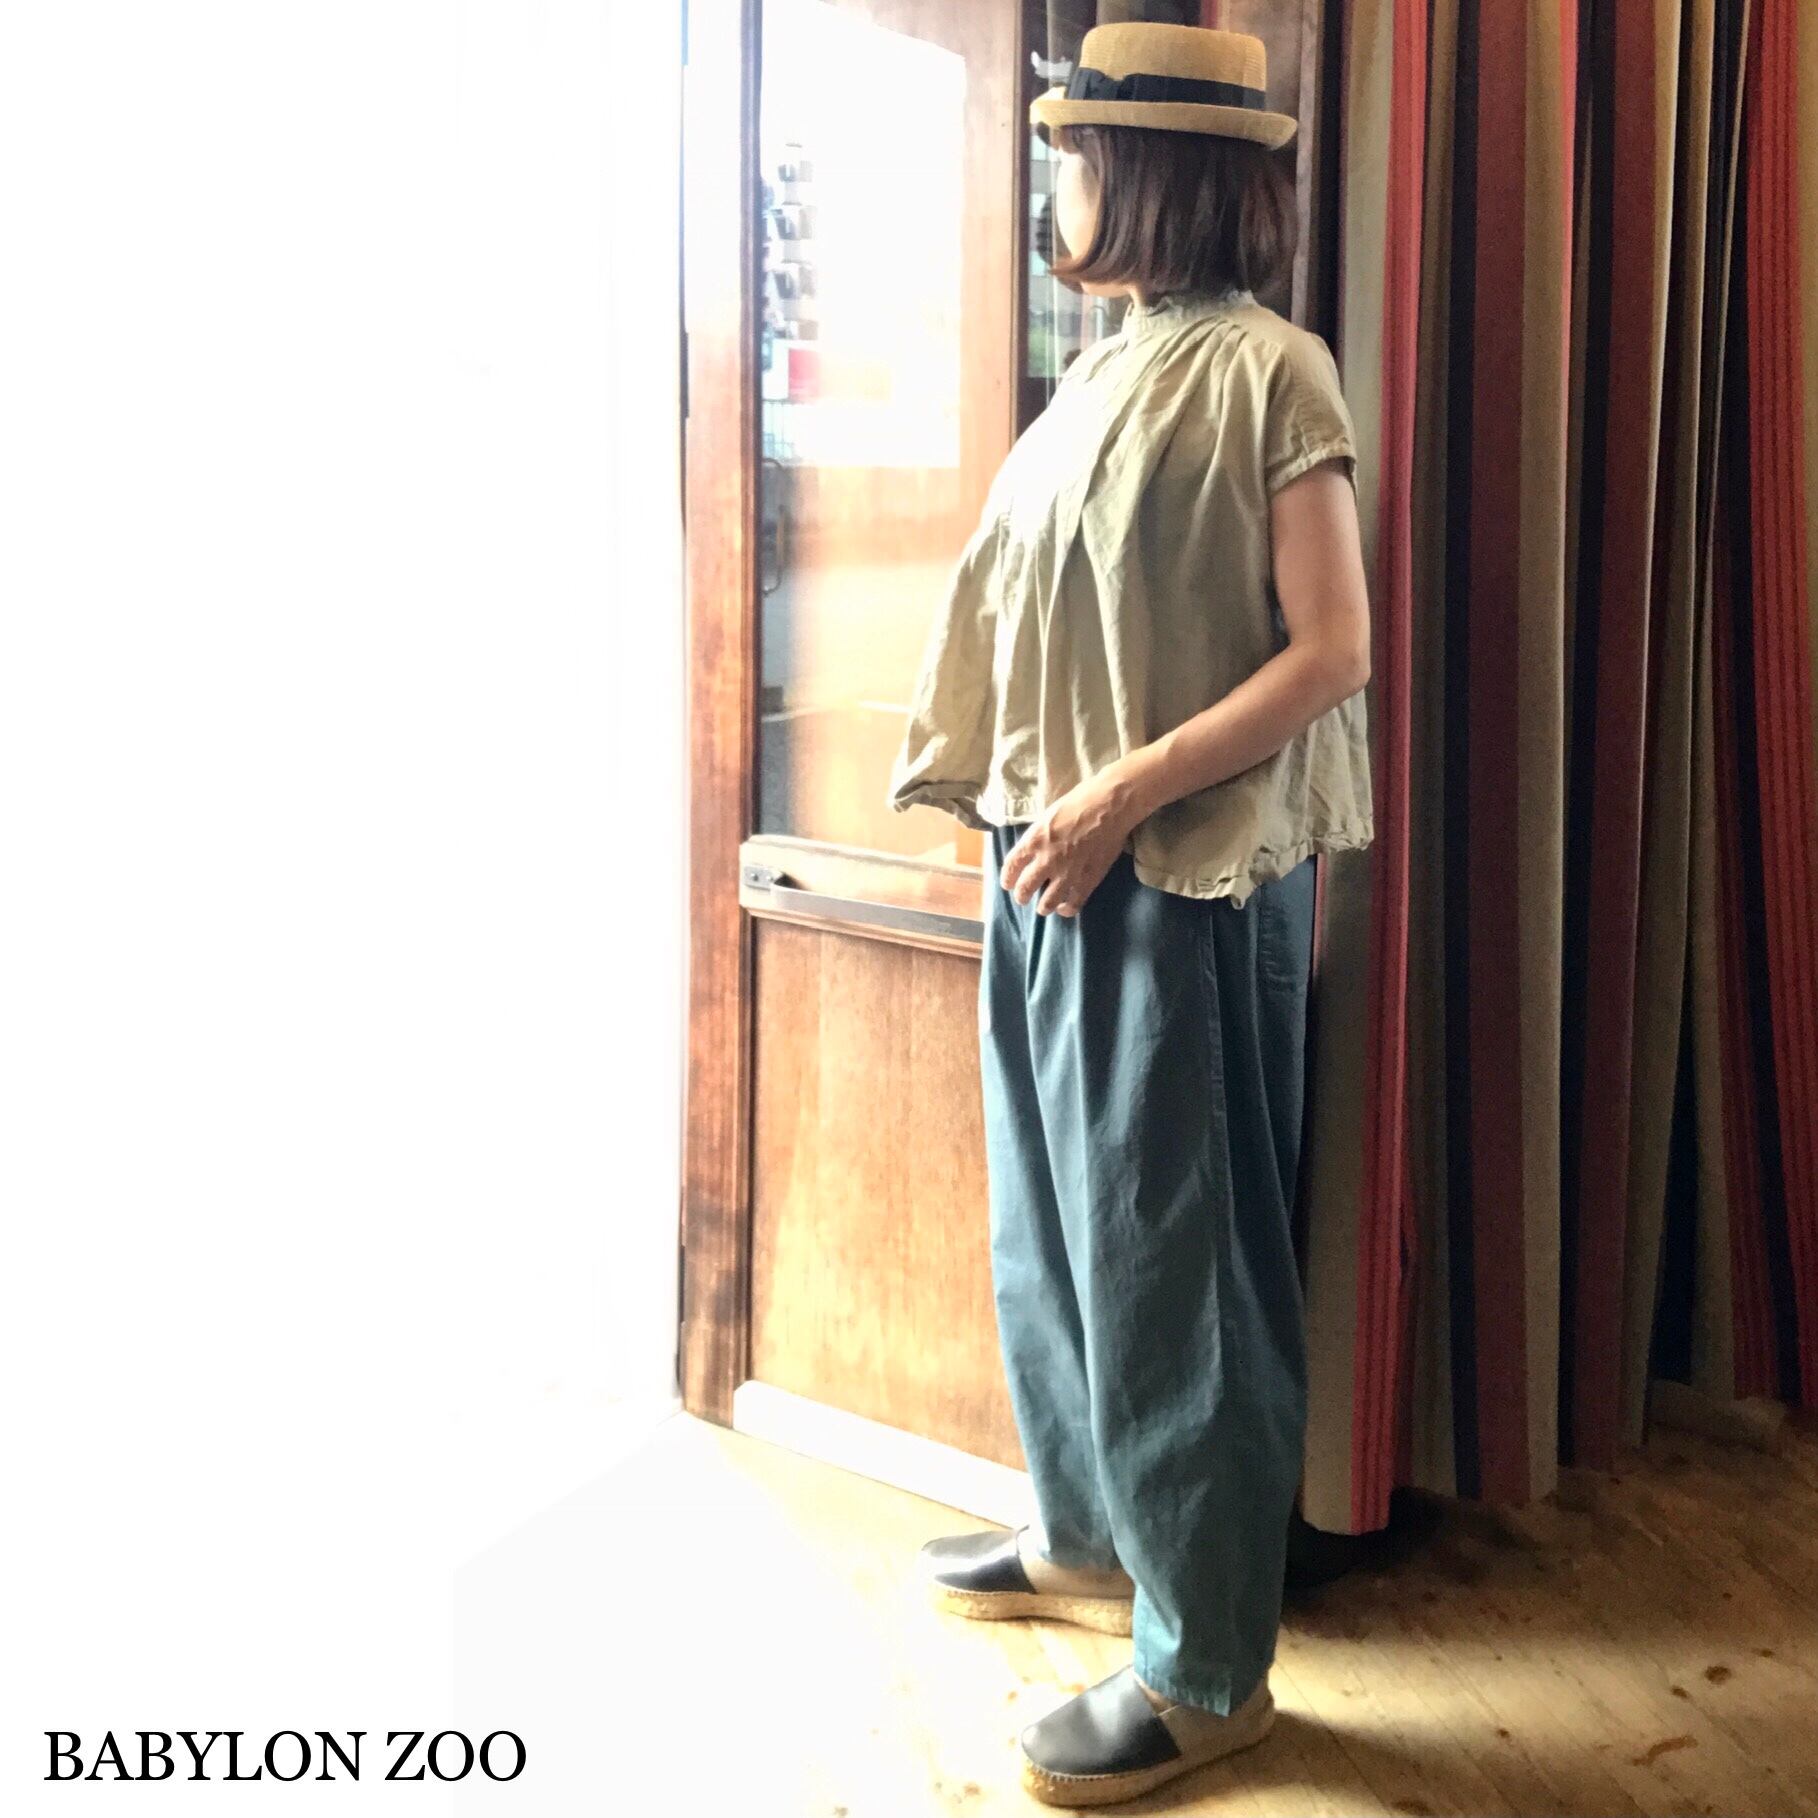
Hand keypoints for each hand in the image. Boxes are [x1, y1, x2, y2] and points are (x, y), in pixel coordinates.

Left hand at [1001, 765, 1143, 916]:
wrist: (1109, 807)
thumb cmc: (1079, 802)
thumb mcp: (1048, 816)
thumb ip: (1039, 836)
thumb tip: (1035, 847)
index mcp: (1034, 841)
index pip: (1011, 866)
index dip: (1007, 878)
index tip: (1007, 884)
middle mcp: (1046, 861)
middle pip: (1025, 888)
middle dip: (1021, 896)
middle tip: (1023, 898)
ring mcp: (1067, 873)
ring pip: (1048, 902)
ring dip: (1043, 907)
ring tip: (1043, 908)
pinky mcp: (1087, 880)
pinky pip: (1074, 903)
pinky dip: (1067, 909)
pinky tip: (1065, 908)